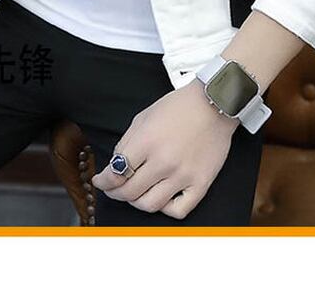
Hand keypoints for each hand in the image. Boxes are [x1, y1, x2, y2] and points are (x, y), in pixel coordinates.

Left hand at [91, 78, 238, 219]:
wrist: (214, 103)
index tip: (100, 181)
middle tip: (113, 189)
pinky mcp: (201, 183)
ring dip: (136, 202)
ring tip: (135, 194)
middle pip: (129, 192)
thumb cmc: (179, 106)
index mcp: (147, 141)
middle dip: (115, 193)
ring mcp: (183, 175)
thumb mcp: (144, 116)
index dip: (103, 181)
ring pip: (150, 205)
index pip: (115, 173)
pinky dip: (165, 209)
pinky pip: (179, 211)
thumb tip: (115, 165)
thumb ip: (126, 142)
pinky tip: (162, 198)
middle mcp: (164, 161)